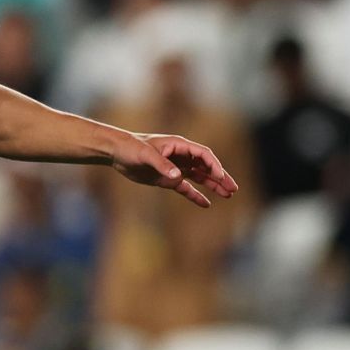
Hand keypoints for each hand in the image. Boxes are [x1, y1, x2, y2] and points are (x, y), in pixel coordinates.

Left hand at [111, 132, 239, 207]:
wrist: (117, 152)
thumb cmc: (131, 148)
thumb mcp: (146, 155)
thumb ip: (162, 165)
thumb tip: (178, 177)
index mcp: (179, 146)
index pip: (203, 155)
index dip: (213, 165)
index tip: (220, 176)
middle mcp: (181, 156)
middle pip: (206, 167)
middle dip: (220, 177)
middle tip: (233, 189)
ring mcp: (175, 168)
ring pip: (199, 177)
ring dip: (213, 186)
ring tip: (227, 195)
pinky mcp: (167, 179)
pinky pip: (185, 187)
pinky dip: (195, 195)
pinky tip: (206, 204)